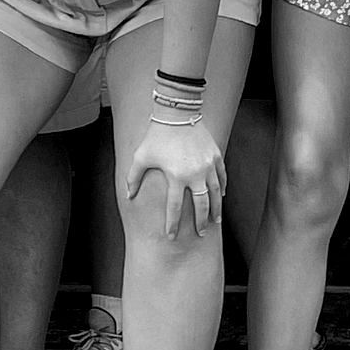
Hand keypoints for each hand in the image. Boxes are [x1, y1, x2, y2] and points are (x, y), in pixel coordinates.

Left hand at [126, 120, 225, 238]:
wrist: (177, 112)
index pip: (174, 207)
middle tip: (201, 234)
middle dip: (201, 222)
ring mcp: (207, 165)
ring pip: (215, 193)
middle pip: (201, 205)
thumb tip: (128, 195)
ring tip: (215, 221)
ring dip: (216, 209)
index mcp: (175, 176)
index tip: (171, 236)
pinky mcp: (215, 156)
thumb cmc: (156, 135)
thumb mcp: (141, 156)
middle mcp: (194, 174)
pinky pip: (221, 177)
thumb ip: (133, 177)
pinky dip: (222, 188)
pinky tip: (220, 197)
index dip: (172, 224)